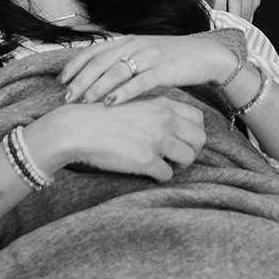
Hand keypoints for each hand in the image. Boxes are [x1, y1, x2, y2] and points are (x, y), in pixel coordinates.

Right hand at [28, 94, 205, 182]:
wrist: (78, 128)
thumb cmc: (103, 115)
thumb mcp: (135, 102)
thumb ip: (157, 110)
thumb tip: (172, 123)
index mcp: (164, 104)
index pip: (199, 119)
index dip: (193, 132)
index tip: (181, 140)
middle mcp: (165, 120)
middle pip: (200, 139)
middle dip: (191, 150)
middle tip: (176, 157)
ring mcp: (158, 140)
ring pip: (189, 158)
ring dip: (179, 166)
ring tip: (164, 165)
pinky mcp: (146, 161)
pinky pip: (168, 175)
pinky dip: (161, 177)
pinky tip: (148, 172)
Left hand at [58, 33, 238, 106]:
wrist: (206, 56)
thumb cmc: (172, 58)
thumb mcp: (144, 52)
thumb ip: (123, 58)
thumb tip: (97, 72)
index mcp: (129, 39)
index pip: (94, 50)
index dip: (75, 65)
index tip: (61, 81)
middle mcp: (136, 44)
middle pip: (101, 61)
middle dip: (81, 80)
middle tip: (67, 97)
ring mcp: (150, 56)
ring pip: (116, 71)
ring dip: (97, 87)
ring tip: (83, 102)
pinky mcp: (164, 69)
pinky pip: (139, 81)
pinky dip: (123, 93)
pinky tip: (111, 103)